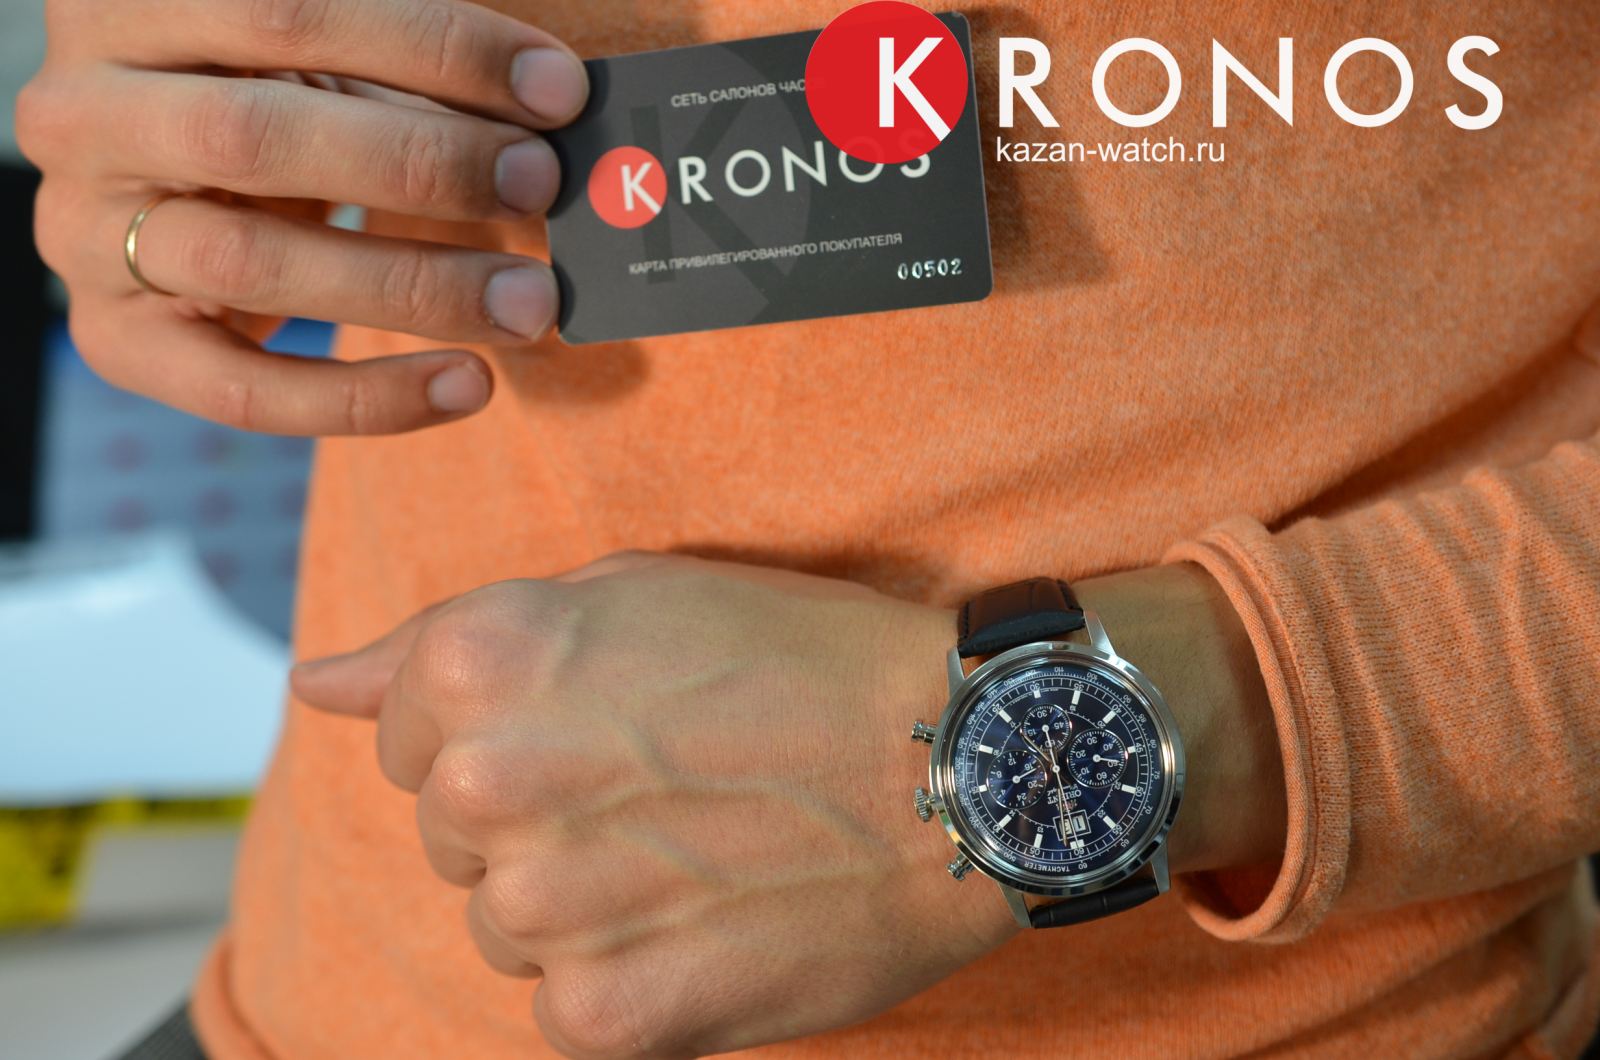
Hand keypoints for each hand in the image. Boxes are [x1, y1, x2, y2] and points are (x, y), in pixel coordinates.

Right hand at [17, 0, 588, 434]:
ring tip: (527, 301)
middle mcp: (84, 113)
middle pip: (256, 138)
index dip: (436, 48)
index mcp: (130, 6)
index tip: (556, 90)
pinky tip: (468, 384)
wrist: (164, 187)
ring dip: (412, 284)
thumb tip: (554, 114)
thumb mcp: (328, 63)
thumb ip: (414, 74)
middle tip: (540, 185)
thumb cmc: (276, 102)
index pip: (290, 10)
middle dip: (419, 164)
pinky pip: (243, 391)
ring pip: (250, 262)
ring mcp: (84, 233)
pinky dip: (366, 397)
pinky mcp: (117, 340)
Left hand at [291, 553, 1018, 1058]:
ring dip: (581, 903)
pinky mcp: (612, 1014)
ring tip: (696, 854)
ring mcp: (547, 906)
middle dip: (531, 817)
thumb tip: (315, 684)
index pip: (401, 732)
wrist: (959, 759)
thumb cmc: (807, 658)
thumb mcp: (630, 592)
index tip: (592, 730)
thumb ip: (445, 640)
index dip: (500, 729)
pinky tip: (711, 920)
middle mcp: (490, 781)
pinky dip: (629, 979)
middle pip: (449, 835)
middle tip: (660, 791)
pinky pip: (565, 1009)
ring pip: (504, 927)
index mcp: (482, 663)